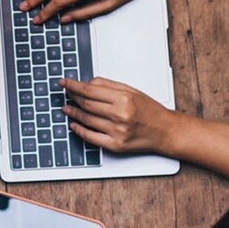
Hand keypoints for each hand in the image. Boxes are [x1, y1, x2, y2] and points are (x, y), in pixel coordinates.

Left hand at [61, 77, 175, 154]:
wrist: (164, 130)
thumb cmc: (149, 110)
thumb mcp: (131, 91)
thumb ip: (107, 85)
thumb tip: (86, 83)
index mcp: (123, 98)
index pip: (90, 90)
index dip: (73, 85)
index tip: (64, 82)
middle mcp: (119, 115)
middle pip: (86, 104)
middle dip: (72, 97)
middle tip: (65, 94)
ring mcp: (117, 131)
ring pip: (86, 119)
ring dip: (73, 113)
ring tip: (66, 107)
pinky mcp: (115, 145)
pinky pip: (91, 137)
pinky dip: (79, 130)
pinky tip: (73, 124)